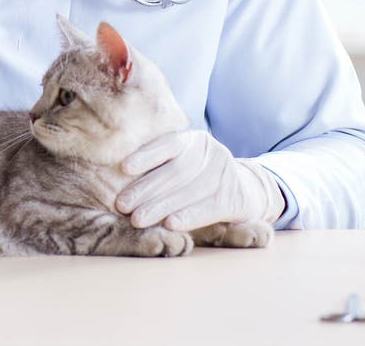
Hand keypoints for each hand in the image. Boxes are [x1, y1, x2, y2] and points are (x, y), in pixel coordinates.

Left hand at [114, 130, 285, 231]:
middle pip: (175, 171)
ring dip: (160, 207)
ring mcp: (225, 175)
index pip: (168, 144)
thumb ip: (161, 164)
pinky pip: (208, 208)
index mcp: (194, 139)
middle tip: (122, 204)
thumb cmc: (200, 177)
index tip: (123, 168)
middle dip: (145, 189)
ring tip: (137, 219)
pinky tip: (169, 224)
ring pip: (188, 191)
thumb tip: (117, 174)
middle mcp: (212, 152)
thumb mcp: (186, 161)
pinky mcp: (235, 199)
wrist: (247, 190)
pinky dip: (187, 217)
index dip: (146, 156)